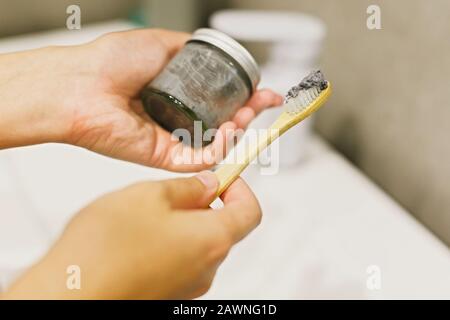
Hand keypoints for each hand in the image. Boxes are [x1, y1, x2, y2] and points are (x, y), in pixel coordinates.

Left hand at [0, 29, 281, 170]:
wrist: (82, 84)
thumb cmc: (111, 62)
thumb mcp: (161, 44)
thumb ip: (190, 50)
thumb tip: (211, 52)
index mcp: (177, 93)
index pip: (221, 101)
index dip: (246, 98)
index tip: (266, 94)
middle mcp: (177, 117)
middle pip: (223, 124)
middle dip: (248, 115)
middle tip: (260, 105)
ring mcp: (172, 139)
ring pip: (217, 144)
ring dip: (238, 131)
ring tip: (244, 116)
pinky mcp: (165, 157)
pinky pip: (201, 160)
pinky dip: (221, 149)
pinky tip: (229, 132)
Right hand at [4, 172, 260, 298]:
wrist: (71, 294)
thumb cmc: (106, 248)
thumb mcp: (150, 195)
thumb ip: (187, 187)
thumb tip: (207, 184)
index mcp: (212, 239)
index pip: (251, 212)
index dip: (240, 188)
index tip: (223, 177)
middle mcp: (206, 268)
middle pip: (223, 227)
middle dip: (202, 204)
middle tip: (172, 191)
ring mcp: (188, 285)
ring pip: (197, 243)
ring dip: (180, 223)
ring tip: (144, 215)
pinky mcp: (168, 293)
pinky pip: (179, 260)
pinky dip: (167, 243)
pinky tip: (135, 237)